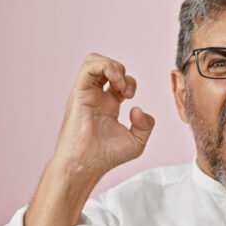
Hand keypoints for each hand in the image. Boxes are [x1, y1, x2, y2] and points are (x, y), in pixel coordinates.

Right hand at [52, 53, 154, 180]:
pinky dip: (106, 67)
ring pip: (95, 61)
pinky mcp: (79, 92)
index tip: (133, 103)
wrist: (86, 164)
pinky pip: (89, 66)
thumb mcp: (136, 142)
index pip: (118, 80)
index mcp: (108, 105)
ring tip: (121, 86)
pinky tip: (116, 84)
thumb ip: (146, 125)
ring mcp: (87, 93)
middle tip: (127, 93)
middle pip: (105, 67)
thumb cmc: (105, 157)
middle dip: (122, 72)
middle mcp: (96, 96)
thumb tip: (138, 109)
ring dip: (114, 67)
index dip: (131, 84)